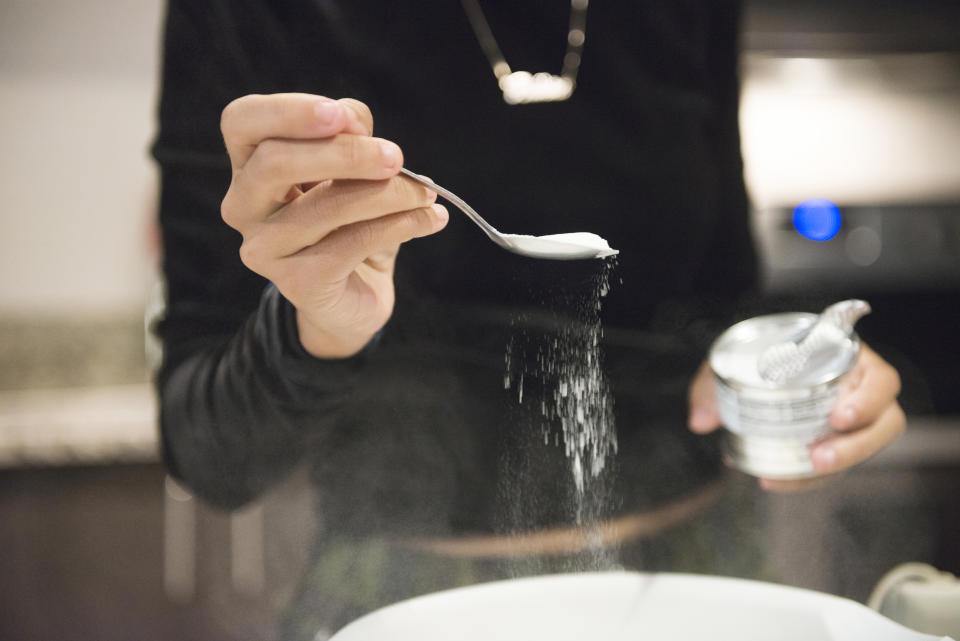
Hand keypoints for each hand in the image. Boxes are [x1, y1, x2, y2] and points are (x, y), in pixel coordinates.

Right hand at [219, 93, 448, 357]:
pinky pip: (353, 243)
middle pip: (275, 162)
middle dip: (345, 153)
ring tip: (425, 193)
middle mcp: (244, 206)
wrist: (355, 294)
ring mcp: (265, 248)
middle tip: (396, 157)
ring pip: (326, 206)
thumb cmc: (350, 221)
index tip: (340, 114)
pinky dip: (400, 225)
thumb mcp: (352, 169)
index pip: (242, 121)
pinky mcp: (297, 283)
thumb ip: (348, 134)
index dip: (288, 111)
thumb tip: (353, 121)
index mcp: (249, 165)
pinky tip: (429, 219)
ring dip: (388, 193)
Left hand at [687, 343, 904, 491]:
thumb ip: (712, 386)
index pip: (881, 380)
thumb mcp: (731, 359)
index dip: (868, 400)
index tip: (839, 416)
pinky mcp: (837, 442)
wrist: (756, 362)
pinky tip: (776, 480)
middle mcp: (860, 390)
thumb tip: (700, 421)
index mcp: (848, 359)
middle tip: (819, 456)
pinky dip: (808, 478)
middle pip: (884, 423)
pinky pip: (835, 465)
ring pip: (866, 448)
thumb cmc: (756, 353)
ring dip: (839, 465)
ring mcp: (853, 420)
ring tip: (805, 470)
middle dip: (856, 445)